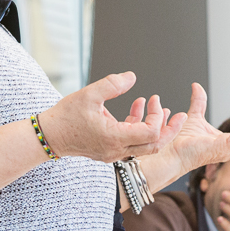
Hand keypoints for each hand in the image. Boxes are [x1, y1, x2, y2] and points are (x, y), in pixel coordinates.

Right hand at [38, 71, 186, 161]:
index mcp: (114, 138)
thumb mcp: (89, 94)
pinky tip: (136, 108)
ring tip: (159, 108)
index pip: (151, 134)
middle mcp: (117, 150)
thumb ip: (112, 84)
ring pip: (145, 147)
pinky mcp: (109, 152)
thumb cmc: (66, 116)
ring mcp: (113, 154)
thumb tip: (132, 76)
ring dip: (156, 129)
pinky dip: (139, 128)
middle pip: (155, 146)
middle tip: (180, 115)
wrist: (49, 136)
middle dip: (169, 130)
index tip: (154, 101)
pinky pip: (132, 144)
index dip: (158, 118)